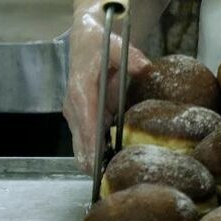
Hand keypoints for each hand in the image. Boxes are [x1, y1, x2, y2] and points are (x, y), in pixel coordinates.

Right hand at [63, 10, 150, 171]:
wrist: (88, 39)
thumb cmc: (101, 43)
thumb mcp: (116, 44)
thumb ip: (131, 56)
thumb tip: (145, 67)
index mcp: (80, 92)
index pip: (86, 125)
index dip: (92, 146)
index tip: (98, 164)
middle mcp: (74, 107)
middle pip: (81, 142)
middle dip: (92, 162)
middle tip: (109, 181)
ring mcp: (77, 113)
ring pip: (82, 145)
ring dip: (94, 160)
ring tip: (111, 178)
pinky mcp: (83, 116)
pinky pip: (89, 138)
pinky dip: (97, 151)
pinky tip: (112, 163)